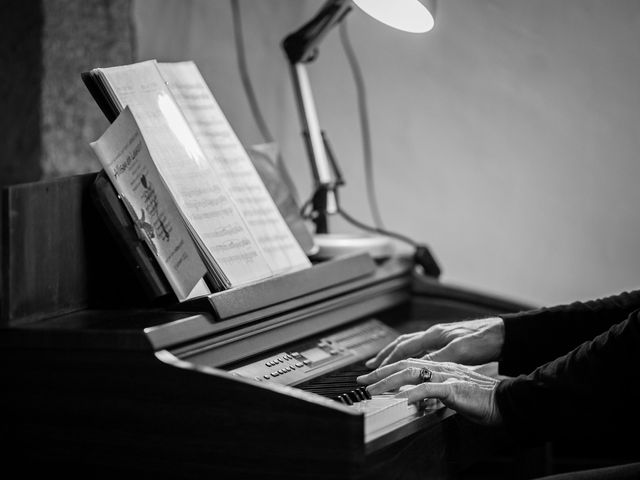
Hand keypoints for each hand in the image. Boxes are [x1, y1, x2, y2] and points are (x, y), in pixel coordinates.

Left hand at [357, 358, 502, 425]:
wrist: (505, 400)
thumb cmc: (481, 398)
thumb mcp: (452, 392)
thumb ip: (434, 390)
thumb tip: (417, 396)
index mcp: (439, 366)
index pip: (408, 363)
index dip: (387, 368)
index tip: (370, 376)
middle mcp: (440, 366)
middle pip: (404, 364)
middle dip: (380, 372)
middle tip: (362, 381)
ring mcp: (447, 375)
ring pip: (411, 373)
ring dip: (389, 381)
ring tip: (374, 390)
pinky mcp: (455, 387)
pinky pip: (430, 388)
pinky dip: (414, 392)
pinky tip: (403, 398)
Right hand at [365, 317, 504, 368]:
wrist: (501, 333)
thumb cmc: (483, 339)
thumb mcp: (460, 351)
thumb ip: (437, 359)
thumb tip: (417, 367)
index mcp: (434, 335)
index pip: (404, 348)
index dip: (388, 359)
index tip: (376, 370)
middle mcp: (433, 334)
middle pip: (402, 344)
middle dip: (385, 355)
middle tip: (371, 366)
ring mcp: (439, 337)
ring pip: (410, 345)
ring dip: (394, 354)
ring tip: (383, 362)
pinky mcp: (447, 342)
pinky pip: (420, 348)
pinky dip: (409, 355)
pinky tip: (410, 362)